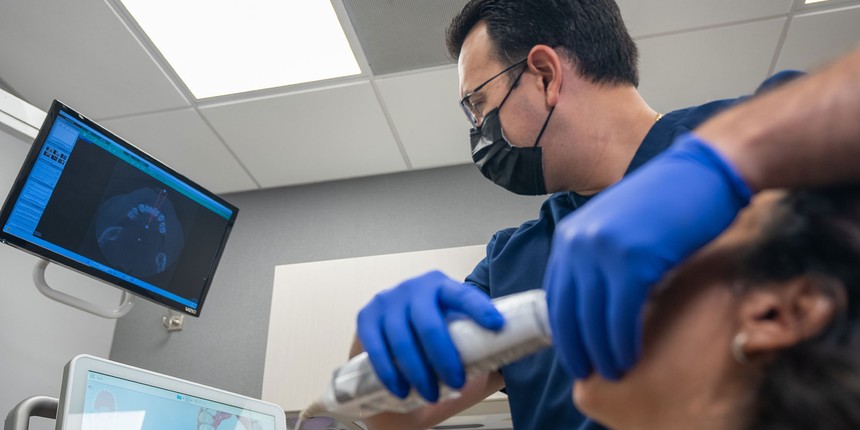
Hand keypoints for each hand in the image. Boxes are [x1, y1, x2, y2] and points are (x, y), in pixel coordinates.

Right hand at [357, 270, 503, 401]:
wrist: (391, 354)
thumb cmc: (431, 349)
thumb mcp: (457, 344)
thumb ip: (484, 350)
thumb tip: (515, 358)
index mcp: (444, 287)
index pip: (464, 295)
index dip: (479, 309)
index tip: (497, 325)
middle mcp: (415, 288)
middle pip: (429, 323)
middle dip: (444, 357)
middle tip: (456, 383)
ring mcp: (388, 300)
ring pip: (402, 338)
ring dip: (418, 371)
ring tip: (430, 394)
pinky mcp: (366, 316)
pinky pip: (376, 347)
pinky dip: (389, 372)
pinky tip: (401, 389)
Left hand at [544, 133, 751, 379]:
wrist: (706, 171)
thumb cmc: (671, 201)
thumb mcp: (620, 230)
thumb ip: (602, 262)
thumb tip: (597, 311)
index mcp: (571, 234)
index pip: (556, 294)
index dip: (564, 331)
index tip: (575, 354)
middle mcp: (579, 241)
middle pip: (568, 310)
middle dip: (578, 348)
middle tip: (590, 373)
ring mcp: (603, 249)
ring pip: (592, 317)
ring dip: (602, 352)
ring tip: (614, 372)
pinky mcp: (633, 259)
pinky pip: (621, 314)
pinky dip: (623, 342)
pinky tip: (630, 357)